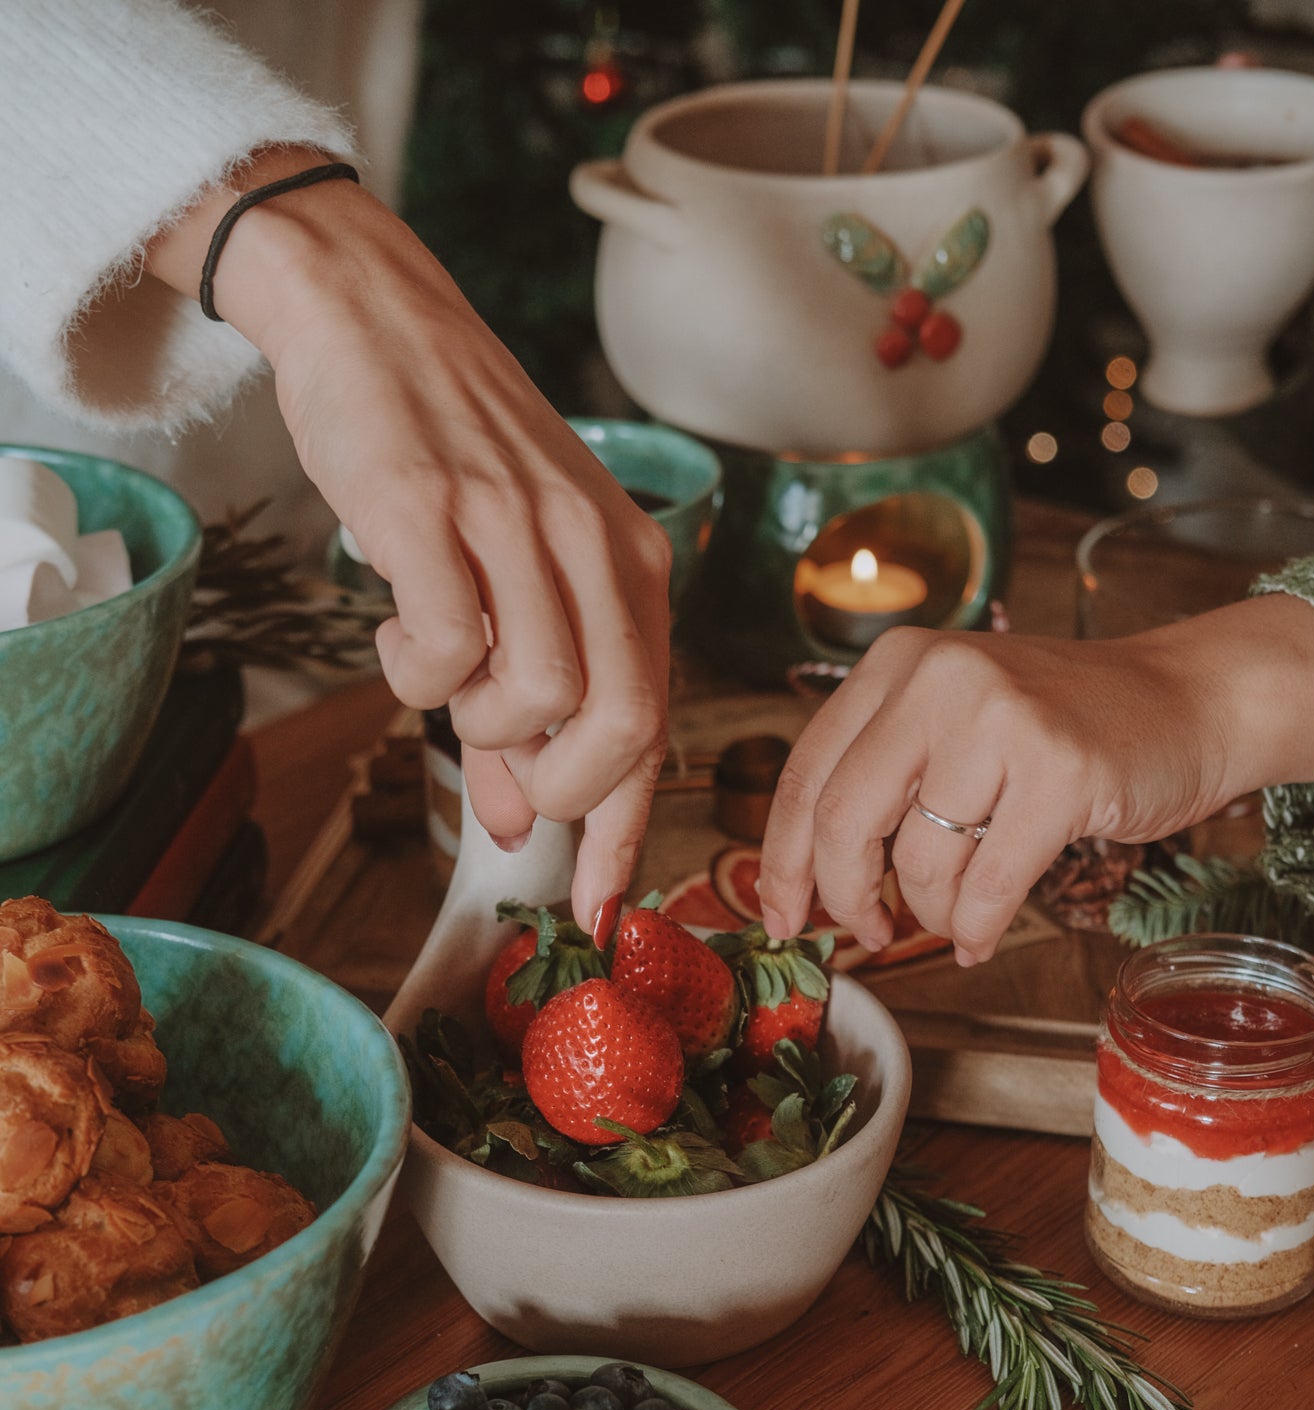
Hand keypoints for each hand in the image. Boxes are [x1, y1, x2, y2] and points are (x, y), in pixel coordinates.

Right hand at [147, 151, 670, 937]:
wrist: (372, 309)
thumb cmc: (449, 453)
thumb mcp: (511, 572)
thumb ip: (519, 706)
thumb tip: (513, 824)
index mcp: (632, 562)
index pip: (654, 723)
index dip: (625, 833)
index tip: (599, 910)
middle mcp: (592, 541)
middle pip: (622, 723)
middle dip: (565, 791)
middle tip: (505, 771)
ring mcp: (514, 521)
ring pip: (538, 692)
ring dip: (477, 722)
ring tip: (440, 671)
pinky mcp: (431, 505)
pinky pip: (444, 647)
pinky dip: (417, 674)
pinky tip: (397, 633)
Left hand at [758, 596, 1313, 964]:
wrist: (1185, 701)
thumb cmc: (1060, 727)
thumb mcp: (952, 721)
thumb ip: (881, 777)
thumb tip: (803, 878)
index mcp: (896, 665)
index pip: (807, 776)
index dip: (783, 861)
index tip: (781, 917)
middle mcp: (941, 679)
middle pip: (845, 823)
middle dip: (845, 898)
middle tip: (866, 934)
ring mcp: (1003, 722)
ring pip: (920, 862)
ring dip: (932, 913)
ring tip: (959, 914)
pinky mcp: (1061, 773)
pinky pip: (987, 886)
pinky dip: (977, 927)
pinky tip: (981, 937)